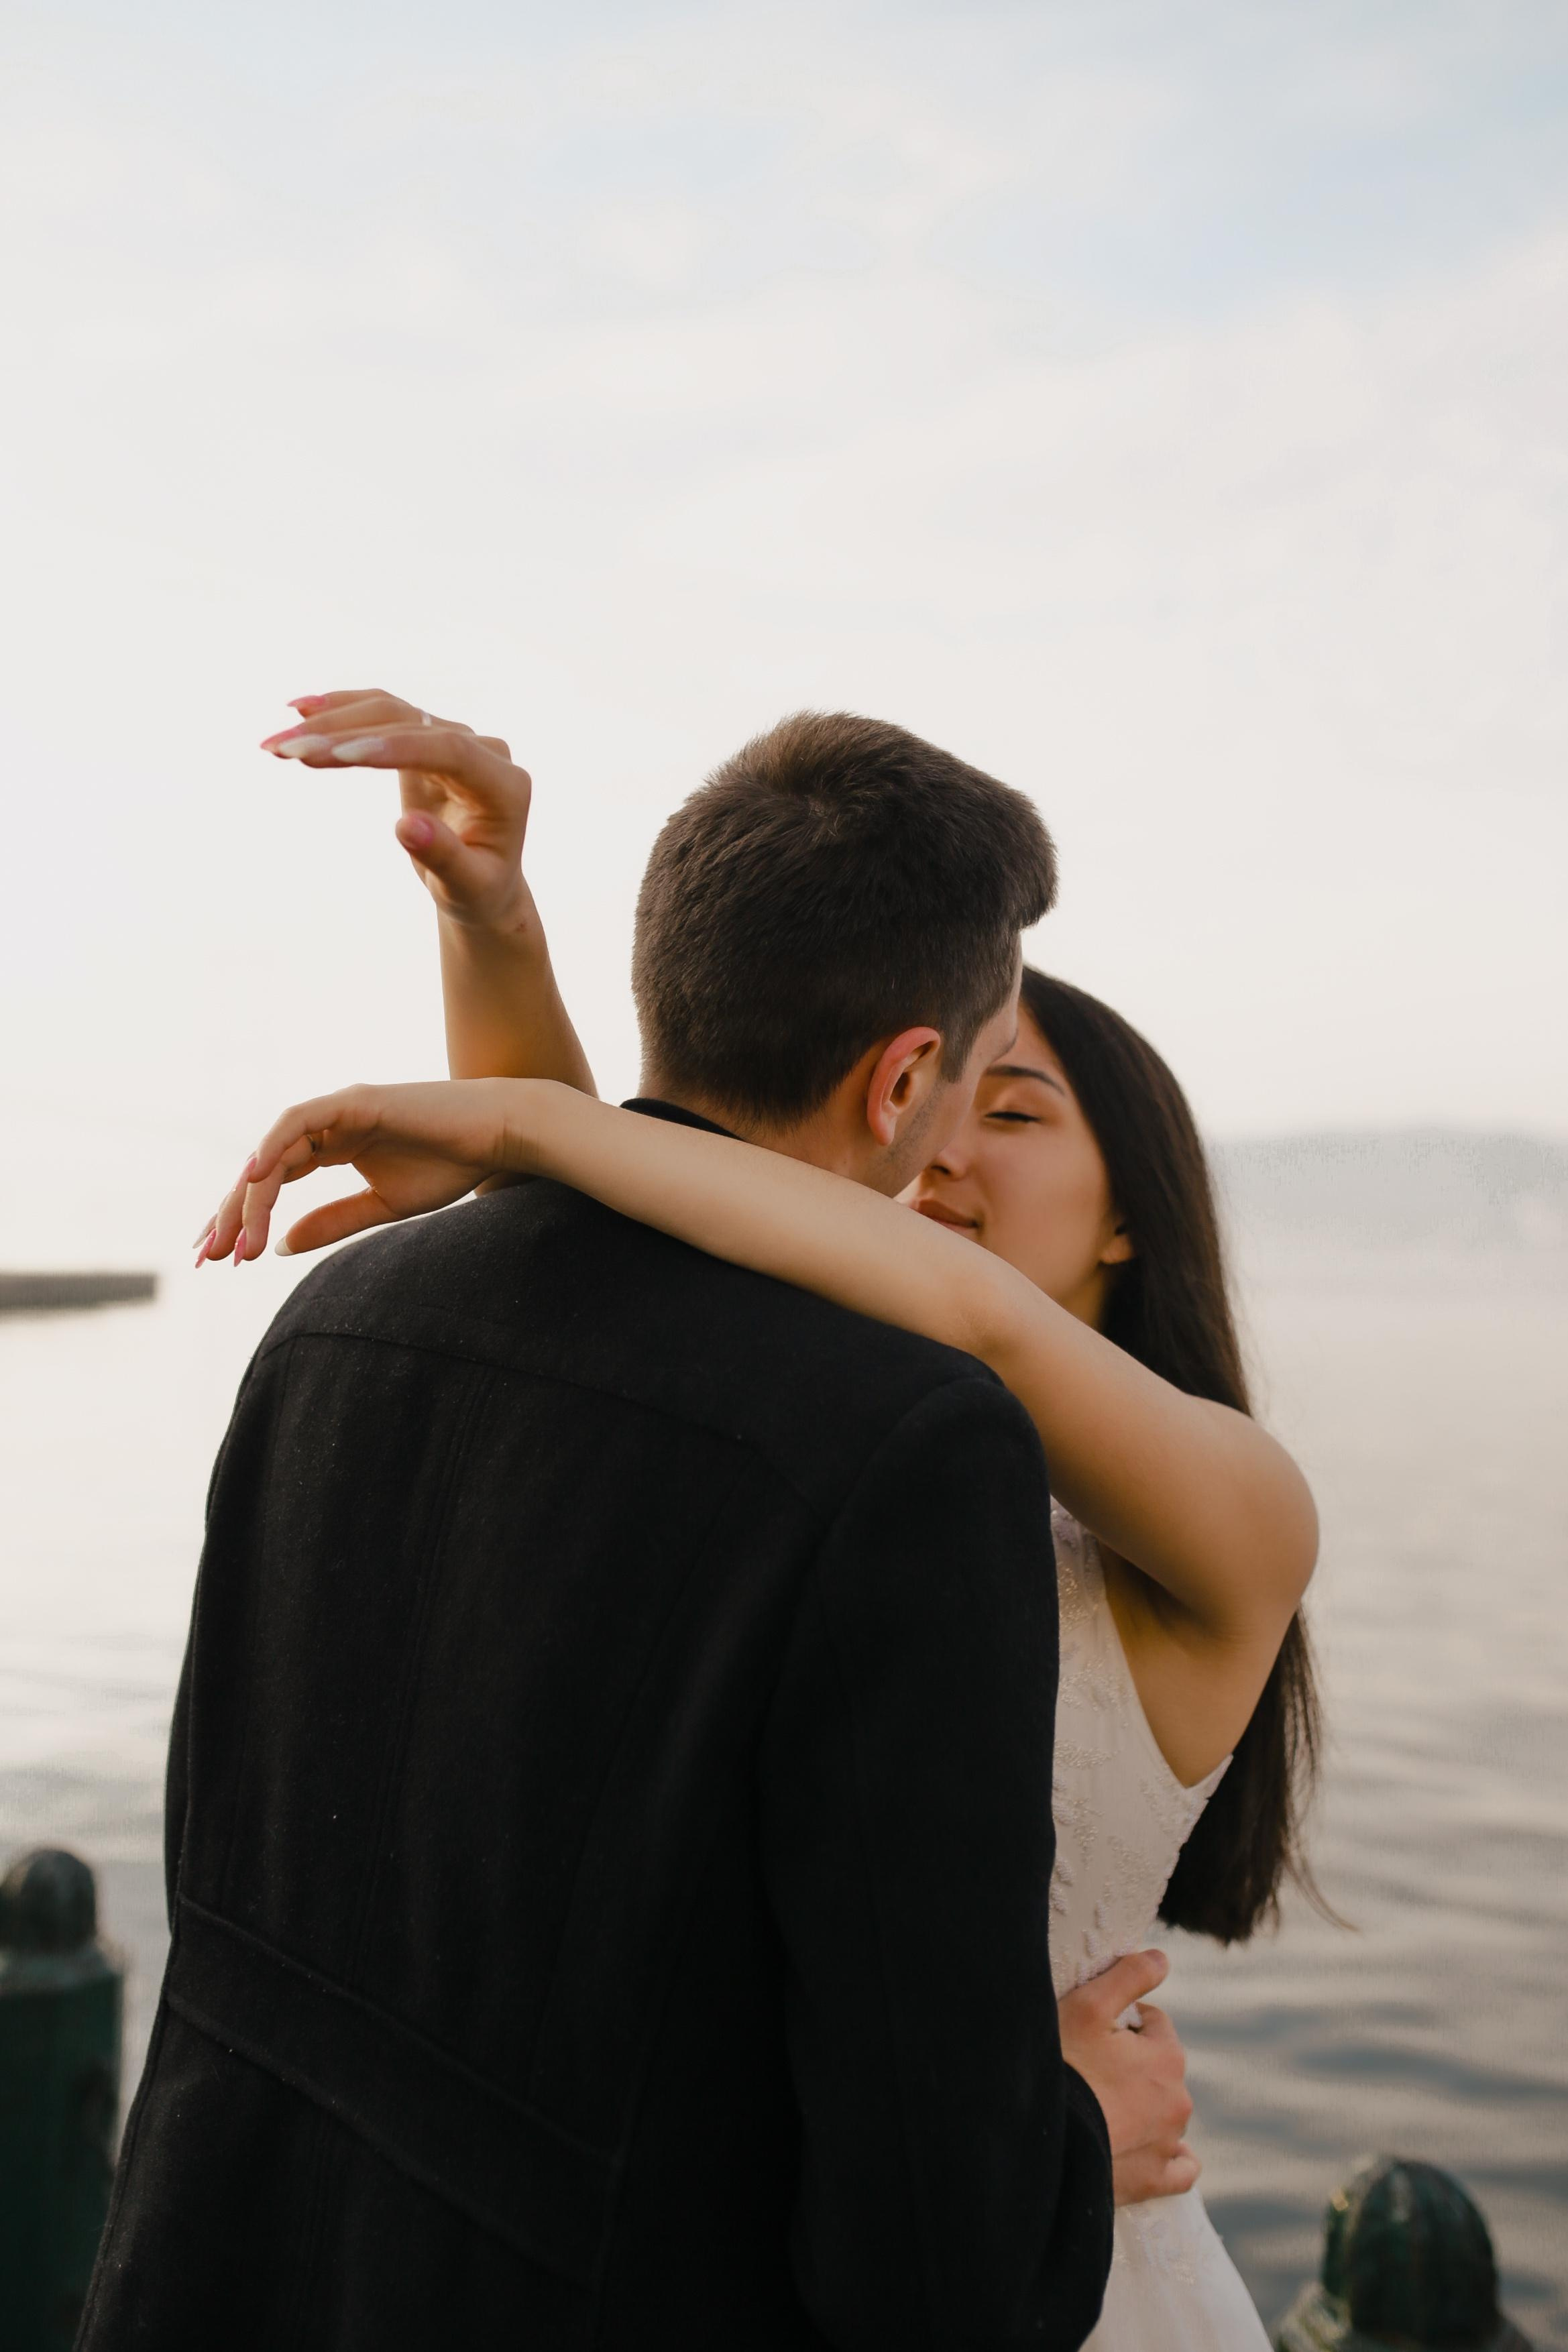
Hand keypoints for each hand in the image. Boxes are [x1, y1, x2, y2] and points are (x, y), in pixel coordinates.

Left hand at [194, 1079, 527, 1265]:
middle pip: (262, 1169)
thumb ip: (332, 1222)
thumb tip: (279, 1246)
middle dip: (232, 1214)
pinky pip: (298, 1121)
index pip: (272, 1180)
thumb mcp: (383, 1207)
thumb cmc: (452, 1167)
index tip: (219, 1257)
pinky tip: (252, 1178)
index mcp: (332, 1146)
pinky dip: (272, 1146)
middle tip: (209, 1258)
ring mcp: (338, 1109)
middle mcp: (327, 1125)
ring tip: (233, 1241)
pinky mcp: (354, 1101)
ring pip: (273, 1152)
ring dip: (248, 1197)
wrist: (499, 1138)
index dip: (242, 1217)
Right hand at [260, 689, 536, 933]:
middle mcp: (484, 750)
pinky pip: (382, 715)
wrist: (483, 883)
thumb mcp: (466, 886)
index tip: (342, 754)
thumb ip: (444, 856)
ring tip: (277, 743)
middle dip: (344, 736)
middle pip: (409, 725)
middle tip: (285, 750)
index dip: (394, 748)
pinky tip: (300, 710)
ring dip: (331, 723)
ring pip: (389, 713)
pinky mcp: (426, 736)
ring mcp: (454, 737)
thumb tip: (407, 826)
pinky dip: (341, 713)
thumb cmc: (478, 890)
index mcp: (504, 784)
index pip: (447, 750)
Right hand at [1057, 1949, 1198, 2205]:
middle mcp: (1178, 2102)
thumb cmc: (1061, 2064)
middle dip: (1132, 2064)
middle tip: (1089, 2069)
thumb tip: (1164, 1959)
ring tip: (1100, 2108)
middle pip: (1158, 2068)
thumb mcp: (1088, 2006)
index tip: (1092, 2033)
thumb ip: (1131, 1976)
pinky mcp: (1154, 2181)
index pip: (1153, 2023)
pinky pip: (1180, 2170)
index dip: (1120, 2023)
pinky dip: (1168, 2158)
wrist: (1038, 2140)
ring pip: (1165, 2113)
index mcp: (1169, 2057)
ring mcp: (1168, 2145)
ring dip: (1143, 2106)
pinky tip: (1145, 2150)